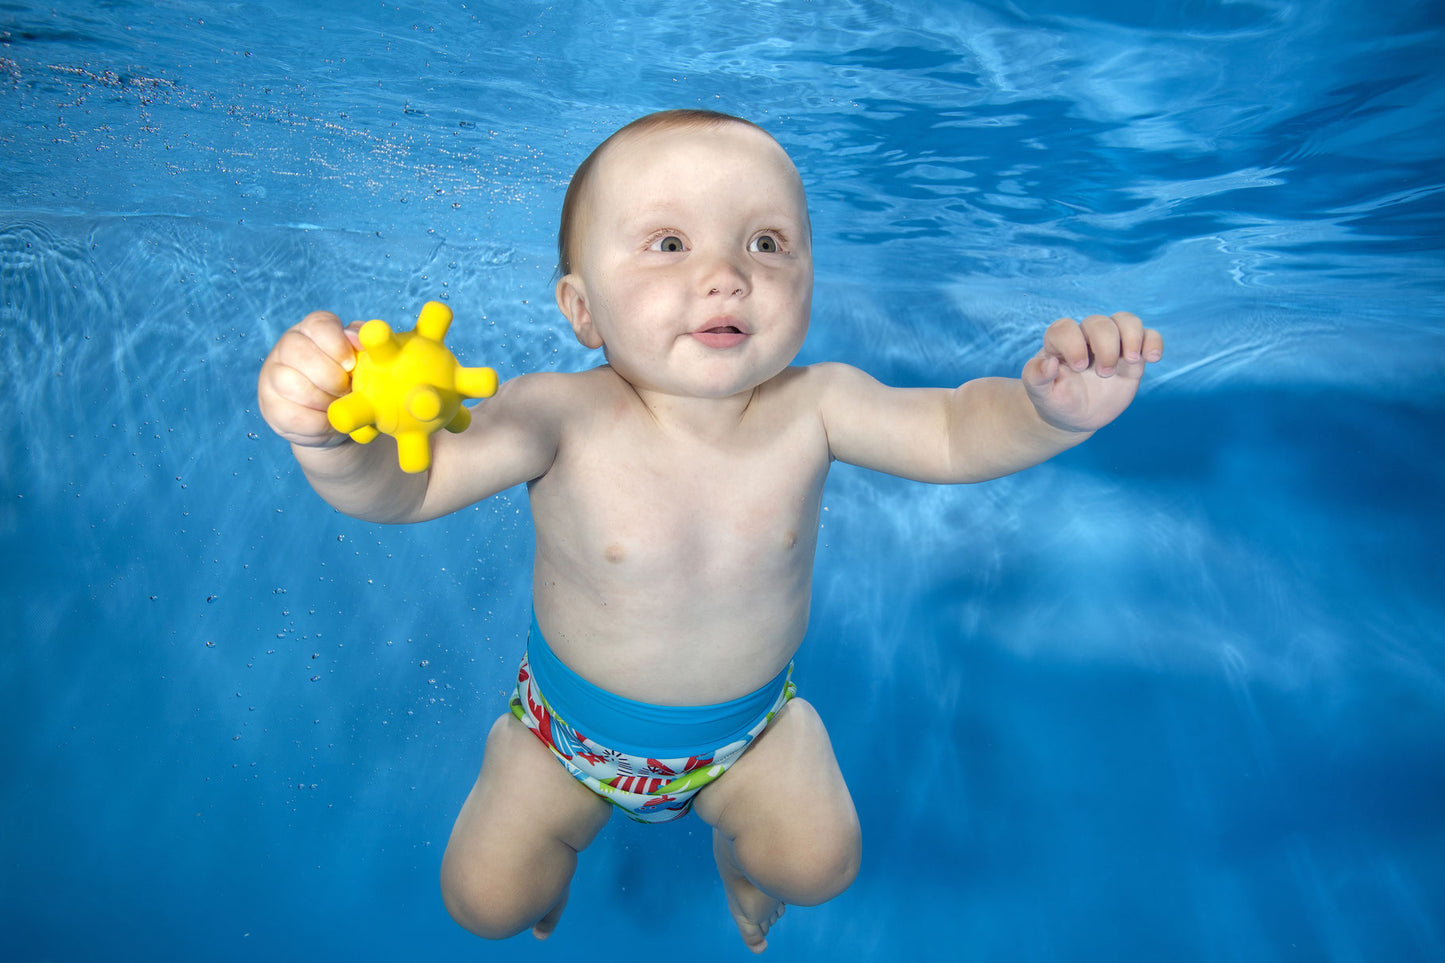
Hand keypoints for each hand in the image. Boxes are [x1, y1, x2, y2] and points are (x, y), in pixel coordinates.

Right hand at [256, 310, 362, 447]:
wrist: (337, 420)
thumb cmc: (352, 382)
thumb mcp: (363, 362)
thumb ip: (363, 346)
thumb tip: (359, 338)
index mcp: (313, 330)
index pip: (319, 324)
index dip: (336, 344)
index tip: (351, 364)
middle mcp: (287, 347)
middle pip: (298, 351)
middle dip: (330, 376)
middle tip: (347, 391)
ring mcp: (273, 376)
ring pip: (290, 383)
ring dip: (324, 401)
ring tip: (340, 407)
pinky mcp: (270, 406)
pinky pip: (291, 415)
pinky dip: (317, 423)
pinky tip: (330, 422)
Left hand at [1021, 312, 1162, 432]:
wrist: (1075, 415)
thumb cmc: (1055, 400)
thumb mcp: (1039, 393)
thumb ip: (1035, 377)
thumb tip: (1048, 363)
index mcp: (1060, 342)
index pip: (1065, 328)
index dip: (1073, 343)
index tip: (1079, 367)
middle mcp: (1086, 337)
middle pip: (1099, 322)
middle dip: (1106, 346)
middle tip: (1104, 374)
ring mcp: (1112, 344)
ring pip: (1126, 321)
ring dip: (1132, 336)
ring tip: (1133, 360)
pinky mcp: (1132, 354)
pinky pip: (1148, 335)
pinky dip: (1154, 342)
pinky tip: (1152, 358)